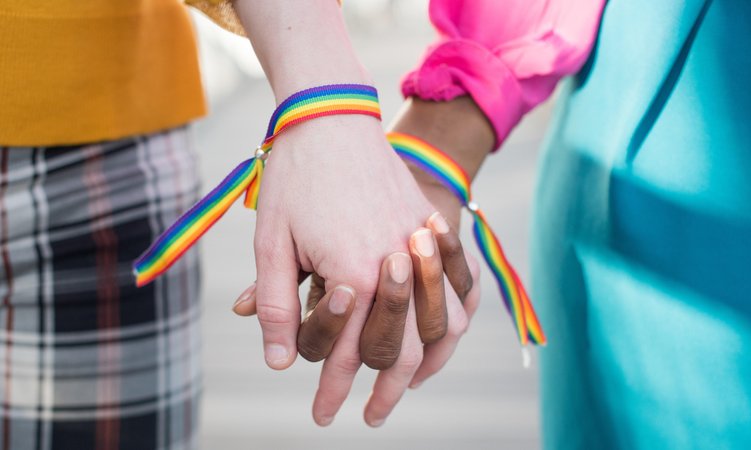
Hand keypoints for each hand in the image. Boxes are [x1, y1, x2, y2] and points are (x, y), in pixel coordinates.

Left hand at [252, 115, 454, 425]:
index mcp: (351, 273)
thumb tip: (280, 363)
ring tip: (405, 389)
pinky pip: (457, 291)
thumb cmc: (295, 179)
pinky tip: (438, 339)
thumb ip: (274, 304)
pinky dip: (450, 324)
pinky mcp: (431, 231)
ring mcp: (419, 249)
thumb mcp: (272, 243)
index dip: (334, 391)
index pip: (347, 353)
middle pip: (400, 350)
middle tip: (369, 416)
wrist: (332, 117)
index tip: (323, 416)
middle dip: (381, 392)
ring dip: (424, 365)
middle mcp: (394, 268)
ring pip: (439, 327)